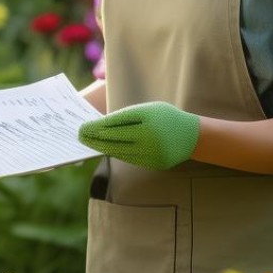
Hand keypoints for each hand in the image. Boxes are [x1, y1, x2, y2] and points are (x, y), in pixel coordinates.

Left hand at [77, 102, 200, 170]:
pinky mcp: (153, 162)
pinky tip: (105, 149)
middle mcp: (149, 135)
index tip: (84, 126)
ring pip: (121, 149)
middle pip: (116, 137)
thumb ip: (129, 116)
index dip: (98, 126)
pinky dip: (115, 153)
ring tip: (90, 143)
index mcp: (148, 117)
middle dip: (96, 137)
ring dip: (102, 147)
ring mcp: (152, 151)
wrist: (191, 136)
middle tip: (81, 136)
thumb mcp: (149, 109)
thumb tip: (103, 125)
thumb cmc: (166, 118)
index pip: (117, 122)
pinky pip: (130, 158)